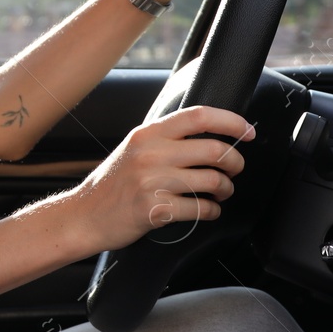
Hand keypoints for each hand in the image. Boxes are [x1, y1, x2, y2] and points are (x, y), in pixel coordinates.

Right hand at [61, 105, 255, 253]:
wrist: (84, 215)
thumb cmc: (114, 184)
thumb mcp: (135, 148)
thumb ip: (166, 138)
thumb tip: (209, 133)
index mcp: (149, 134)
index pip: (199, 116)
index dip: (231, 121)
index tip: (248, 131)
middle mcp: (151, 153)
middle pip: (214, 150)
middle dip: (234, 162)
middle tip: (235, 169)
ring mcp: (152, 181)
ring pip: (212, 180)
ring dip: (225, 189)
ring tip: (221, 192)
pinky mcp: (155, 209)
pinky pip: (200, 208)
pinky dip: (212, 211)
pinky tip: (209, 210)